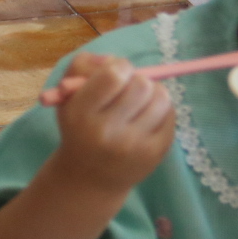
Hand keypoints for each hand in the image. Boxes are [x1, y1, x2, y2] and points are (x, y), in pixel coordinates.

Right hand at [42, 53, 174, 191]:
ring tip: (138, 103)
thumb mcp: (67, 95)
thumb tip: (115, 60)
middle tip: (128, 90)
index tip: (115, 75)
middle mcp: (107, 133)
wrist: (89, 178)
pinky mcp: (156, 154)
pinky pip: (170, 114)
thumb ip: (85, 65)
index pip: (114, 74)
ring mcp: (134, 146)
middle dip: (137, 80)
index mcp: (81, 114)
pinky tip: (146, 119)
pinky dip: (161, 110)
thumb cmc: (79, 128)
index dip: (119, 67)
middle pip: (141, 85)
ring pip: (162, 97)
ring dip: (152, 93)